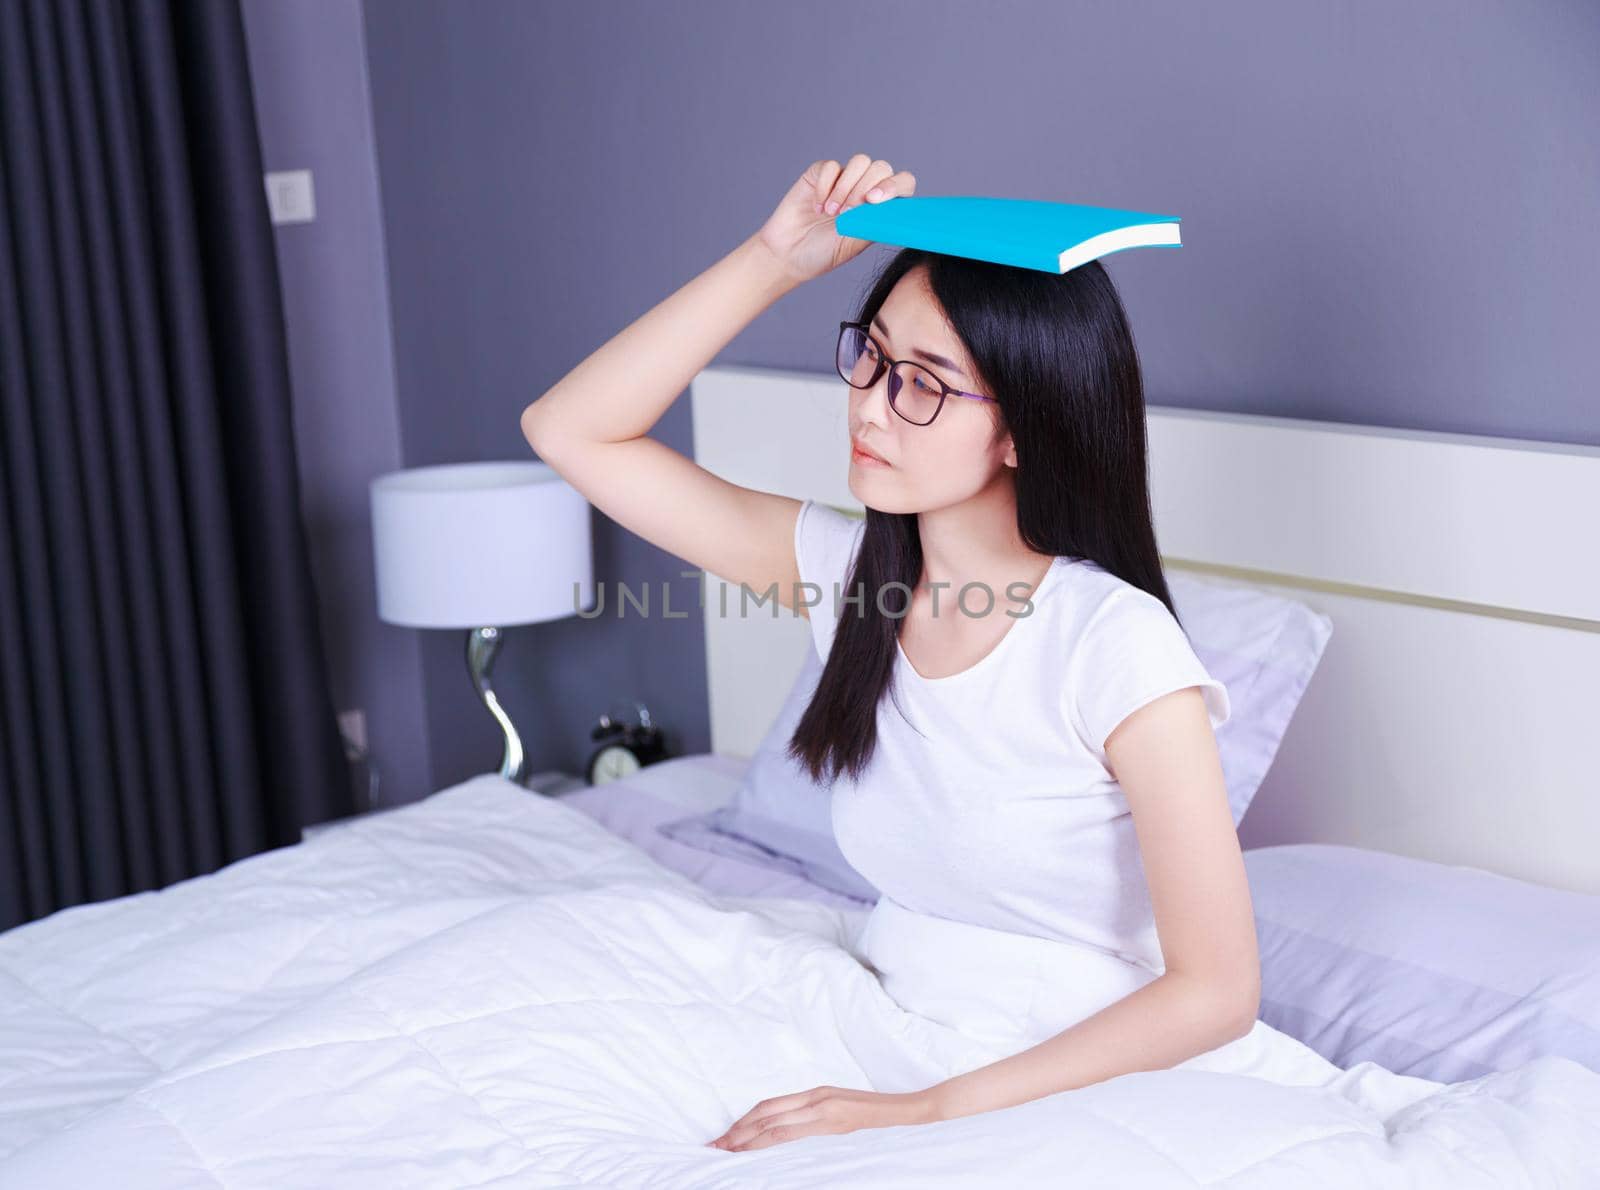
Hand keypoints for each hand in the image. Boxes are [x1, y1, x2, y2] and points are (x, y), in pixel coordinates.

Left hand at [704, 1083, 940, 1151]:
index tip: (725, 1136)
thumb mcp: (839, 1107)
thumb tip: (784, 1127)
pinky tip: (757, 1149)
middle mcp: (815, 1099)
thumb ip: (813, 1114)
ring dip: (747, 1138)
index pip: (769, 1106)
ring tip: (727, 1150)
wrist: (907, 1110)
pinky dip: (770, 1140)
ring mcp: (823, 1110)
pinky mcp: (833, 1123)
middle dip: (737, 1132)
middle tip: (714, 1146)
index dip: (744, 1121)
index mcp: (815, 1094)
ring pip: (775, 1124)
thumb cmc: (874, 1111)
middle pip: (766, 1114)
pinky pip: (794, 1133)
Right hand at [752, 154, 916, 284]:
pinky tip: (816, 206)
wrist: (788, 255)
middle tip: (846, 213)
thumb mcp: (854, 243)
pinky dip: (825, 186)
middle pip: (882, 168)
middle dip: (865, 187)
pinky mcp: (821, 173)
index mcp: (880, 208)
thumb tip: (893, 207)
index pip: (902, 185)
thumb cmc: (823, 254)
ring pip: (860, 161)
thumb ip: (874, 221)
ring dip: (846, 187)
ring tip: (831, 213)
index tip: (874, 201)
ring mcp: (844, 179)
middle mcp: (865, 190)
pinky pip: (831, 166)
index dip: (894, 186)